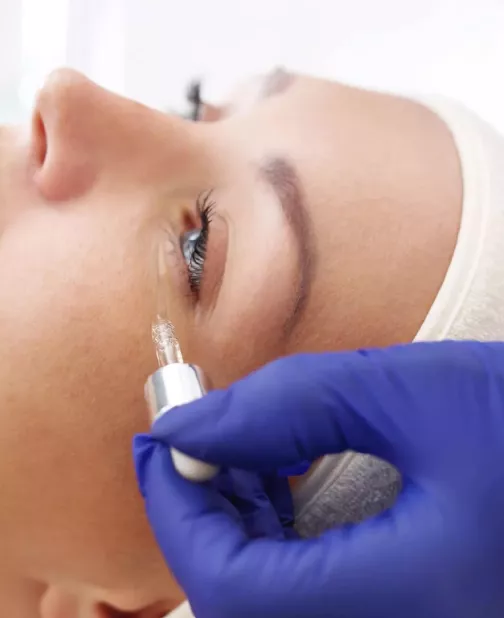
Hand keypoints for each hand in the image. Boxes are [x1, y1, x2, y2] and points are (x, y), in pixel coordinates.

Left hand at [134, 341, 503, 617]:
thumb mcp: (408, 390)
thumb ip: (289, 406)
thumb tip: (189, 426)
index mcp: (414, 597)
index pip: (235, 586)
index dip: (178, 511)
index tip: (162, 442)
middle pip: (243, 605)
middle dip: (199, 517)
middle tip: (195, 440)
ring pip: (270, 607)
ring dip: (232, 528)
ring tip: (235, 454)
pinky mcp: (406, 612)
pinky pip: (307, 600)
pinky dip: (271, 544)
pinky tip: (274, 487)